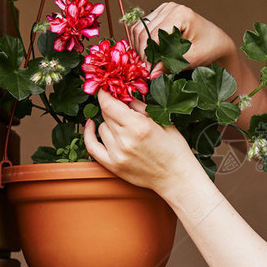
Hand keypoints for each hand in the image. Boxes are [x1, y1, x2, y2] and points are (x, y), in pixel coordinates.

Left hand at [83, 90, 199, 193]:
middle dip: (112, 107)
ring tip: (125, 127)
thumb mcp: (163, 122)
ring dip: (110, 123)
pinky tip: (92, 126)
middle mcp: (125, 140)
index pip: (110, 104)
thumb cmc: (174, 149)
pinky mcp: (113, 166)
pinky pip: (92, 146)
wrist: (176, 177)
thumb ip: (140, 107)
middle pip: (106, 114)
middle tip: (122, 108)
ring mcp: (117, 154)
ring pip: (102, 128)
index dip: (105, 94)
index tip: (105, 89)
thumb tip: (124, 95)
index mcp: (139, 126)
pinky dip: (89, 134)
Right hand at [128, 2, 237, 70]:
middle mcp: (169, 8)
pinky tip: (150, 54)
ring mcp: (163, 9)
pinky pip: (140, 28)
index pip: (153, 35)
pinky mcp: (159, 15)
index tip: (149, 71)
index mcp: (180, 14)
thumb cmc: (209, 48)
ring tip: (150, 63)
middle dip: (143, 53)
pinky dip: (141, 42)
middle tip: (148, 70)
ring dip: (140, 48)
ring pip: (138, 30)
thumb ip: (171, 65)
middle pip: (142, 32)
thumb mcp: (193, 59)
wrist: (216, 42)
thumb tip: (152, 74)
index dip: (149, 55)